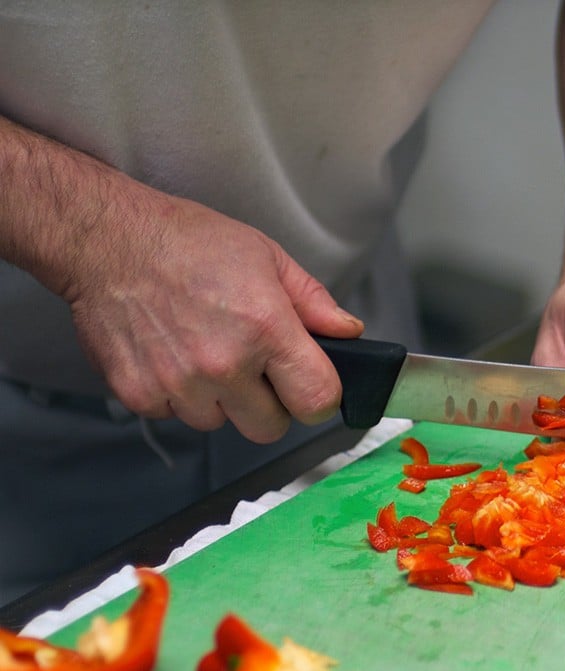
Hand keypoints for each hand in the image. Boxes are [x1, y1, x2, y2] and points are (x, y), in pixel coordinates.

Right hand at [64, 195, 361, 442]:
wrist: (107, 240)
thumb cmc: (188, 242)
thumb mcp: (267, 257)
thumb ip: (313, 301)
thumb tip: (348, 332)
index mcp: (266, 328)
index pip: (317, 401)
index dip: (318, 398)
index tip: (308, 386)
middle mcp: (224, 363)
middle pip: (269, 428)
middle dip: (267, 405)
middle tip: (253, 369)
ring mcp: (179, 383)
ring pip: (218, 423)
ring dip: (217, 399)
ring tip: (203, 350)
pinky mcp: (139, 393)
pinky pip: (174, 415)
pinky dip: (175, 394)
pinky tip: (171, 354)